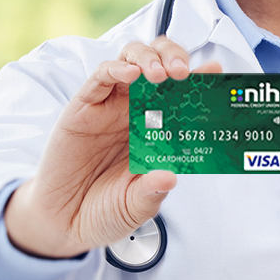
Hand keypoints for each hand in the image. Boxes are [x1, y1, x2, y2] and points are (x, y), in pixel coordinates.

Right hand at [3, 36, 221, 257]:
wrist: (63, 221)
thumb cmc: (105, 208)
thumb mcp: (134, 206)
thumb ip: (150, 193)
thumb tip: (169, 178)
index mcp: (159, 126)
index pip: (184, 92)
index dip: (201, 79)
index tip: (216, 71)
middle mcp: (138, 108)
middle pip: (160, 62)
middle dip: (176, 58)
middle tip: (184, 73)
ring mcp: (111, 104)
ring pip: (133, 59)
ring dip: (150, 58)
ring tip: (160, 74)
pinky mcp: (84, 106)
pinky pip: (101, 77)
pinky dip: (116, 69)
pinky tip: (130, 74)